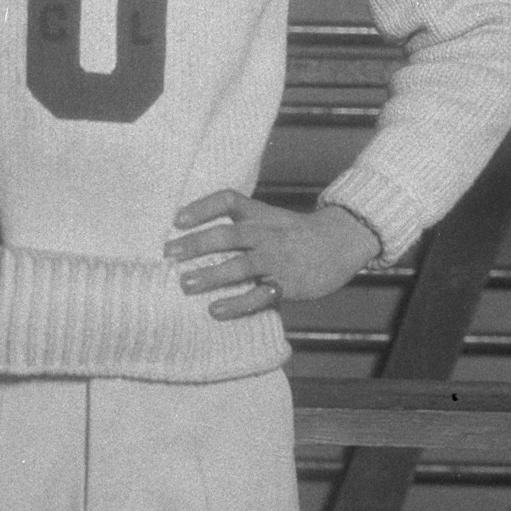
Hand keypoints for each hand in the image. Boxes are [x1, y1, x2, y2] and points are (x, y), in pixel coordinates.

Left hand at [166, 190, 377, 321]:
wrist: (342, 242)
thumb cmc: (296, 234)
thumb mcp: (271, 219)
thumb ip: (241, 226)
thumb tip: (196, 240)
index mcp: (260, 214)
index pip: (229, 200)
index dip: (202, 207)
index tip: (177, 219)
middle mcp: (266, 234)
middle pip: (228, 234)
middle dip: (196, 244)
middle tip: (169, 253)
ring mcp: (277, 259)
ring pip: (241, 265)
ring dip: (212, 275)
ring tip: (185, 283)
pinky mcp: (287, 284)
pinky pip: (259, 295)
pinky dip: (237, 303)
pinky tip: (216, 310)